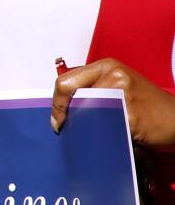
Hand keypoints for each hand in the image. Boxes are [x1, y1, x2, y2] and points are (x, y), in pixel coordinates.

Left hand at [52, 58, 174, 149]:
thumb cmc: (148, 105)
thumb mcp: (119, 86)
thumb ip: (93, 89)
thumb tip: (62, 106)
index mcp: (107, 66)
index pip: (66, 81)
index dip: (57, 103)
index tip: (57, 120)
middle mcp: (114, 75)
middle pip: (74, 98)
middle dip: (69, 116)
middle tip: (69, 129)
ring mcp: (124, 95)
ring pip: (87, 114)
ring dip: (85, 128)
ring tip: (94, 133)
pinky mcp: (131, 116)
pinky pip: (105, 129)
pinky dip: (102, 136)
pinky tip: (109, 138)